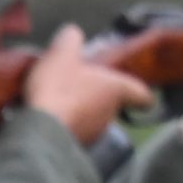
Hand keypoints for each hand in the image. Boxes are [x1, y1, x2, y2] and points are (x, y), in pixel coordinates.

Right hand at [23, 24, 154, 146]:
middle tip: (80, 87)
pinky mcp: (75, 149)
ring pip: (93, 121)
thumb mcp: (62, 54)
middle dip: (99, 98)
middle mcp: (111, 115)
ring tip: (60, 103)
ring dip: (81, 113)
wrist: (38, 132)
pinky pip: (74, 135)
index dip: (143, 94)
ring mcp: (94, 135)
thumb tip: (72, 33)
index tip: (144, 96)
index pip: (142, 94)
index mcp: (117, 90)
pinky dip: (66, 127)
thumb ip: (70, 39)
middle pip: (113, 105)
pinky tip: (48, 120)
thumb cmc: (58, 89)